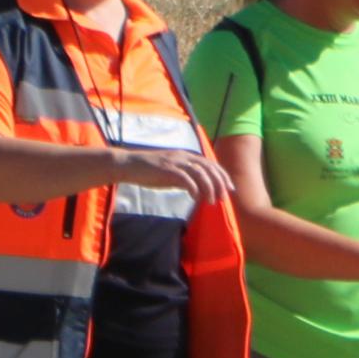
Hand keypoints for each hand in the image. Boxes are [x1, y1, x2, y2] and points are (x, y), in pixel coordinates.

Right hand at [112, 144, 234, 204]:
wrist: (129, 165)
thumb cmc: (149, 171)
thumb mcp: (171, 173)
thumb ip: (185, 178)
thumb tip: (198, 189)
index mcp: (186, 156)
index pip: (211, 164)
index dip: (222, 176)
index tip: (229, 189)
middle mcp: (183, 157)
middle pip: (209, 168)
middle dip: (219, 183)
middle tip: (223, 198)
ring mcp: (175, 162)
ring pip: (200, 173)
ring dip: (208, 188)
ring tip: (210, 201)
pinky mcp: (167, 170)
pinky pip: (185, 179)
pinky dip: (193, 188)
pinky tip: (195, 198)